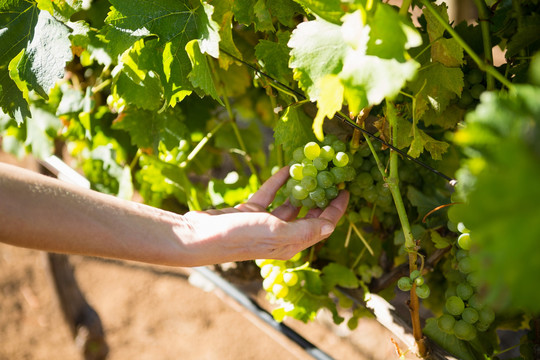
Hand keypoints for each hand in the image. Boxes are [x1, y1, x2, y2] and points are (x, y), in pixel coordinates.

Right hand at [181, 167, 348, 263]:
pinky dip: (278, 183)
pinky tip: (286, 169)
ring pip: (289, 204)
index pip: (322, 226)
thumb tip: (330, 226)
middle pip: (308, 216)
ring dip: (300, 188)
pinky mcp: (249, 212)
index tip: (345, 190)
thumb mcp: (276, 232)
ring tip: (312, 169)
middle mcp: (280, 235)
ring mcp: (264, 224)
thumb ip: (304, 228)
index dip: (336, 210)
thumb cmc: (239, 237)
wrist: (199, 236)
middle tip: (331, 177)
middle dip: (321, 198)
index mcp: (290, 244)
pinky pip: (270, 195)